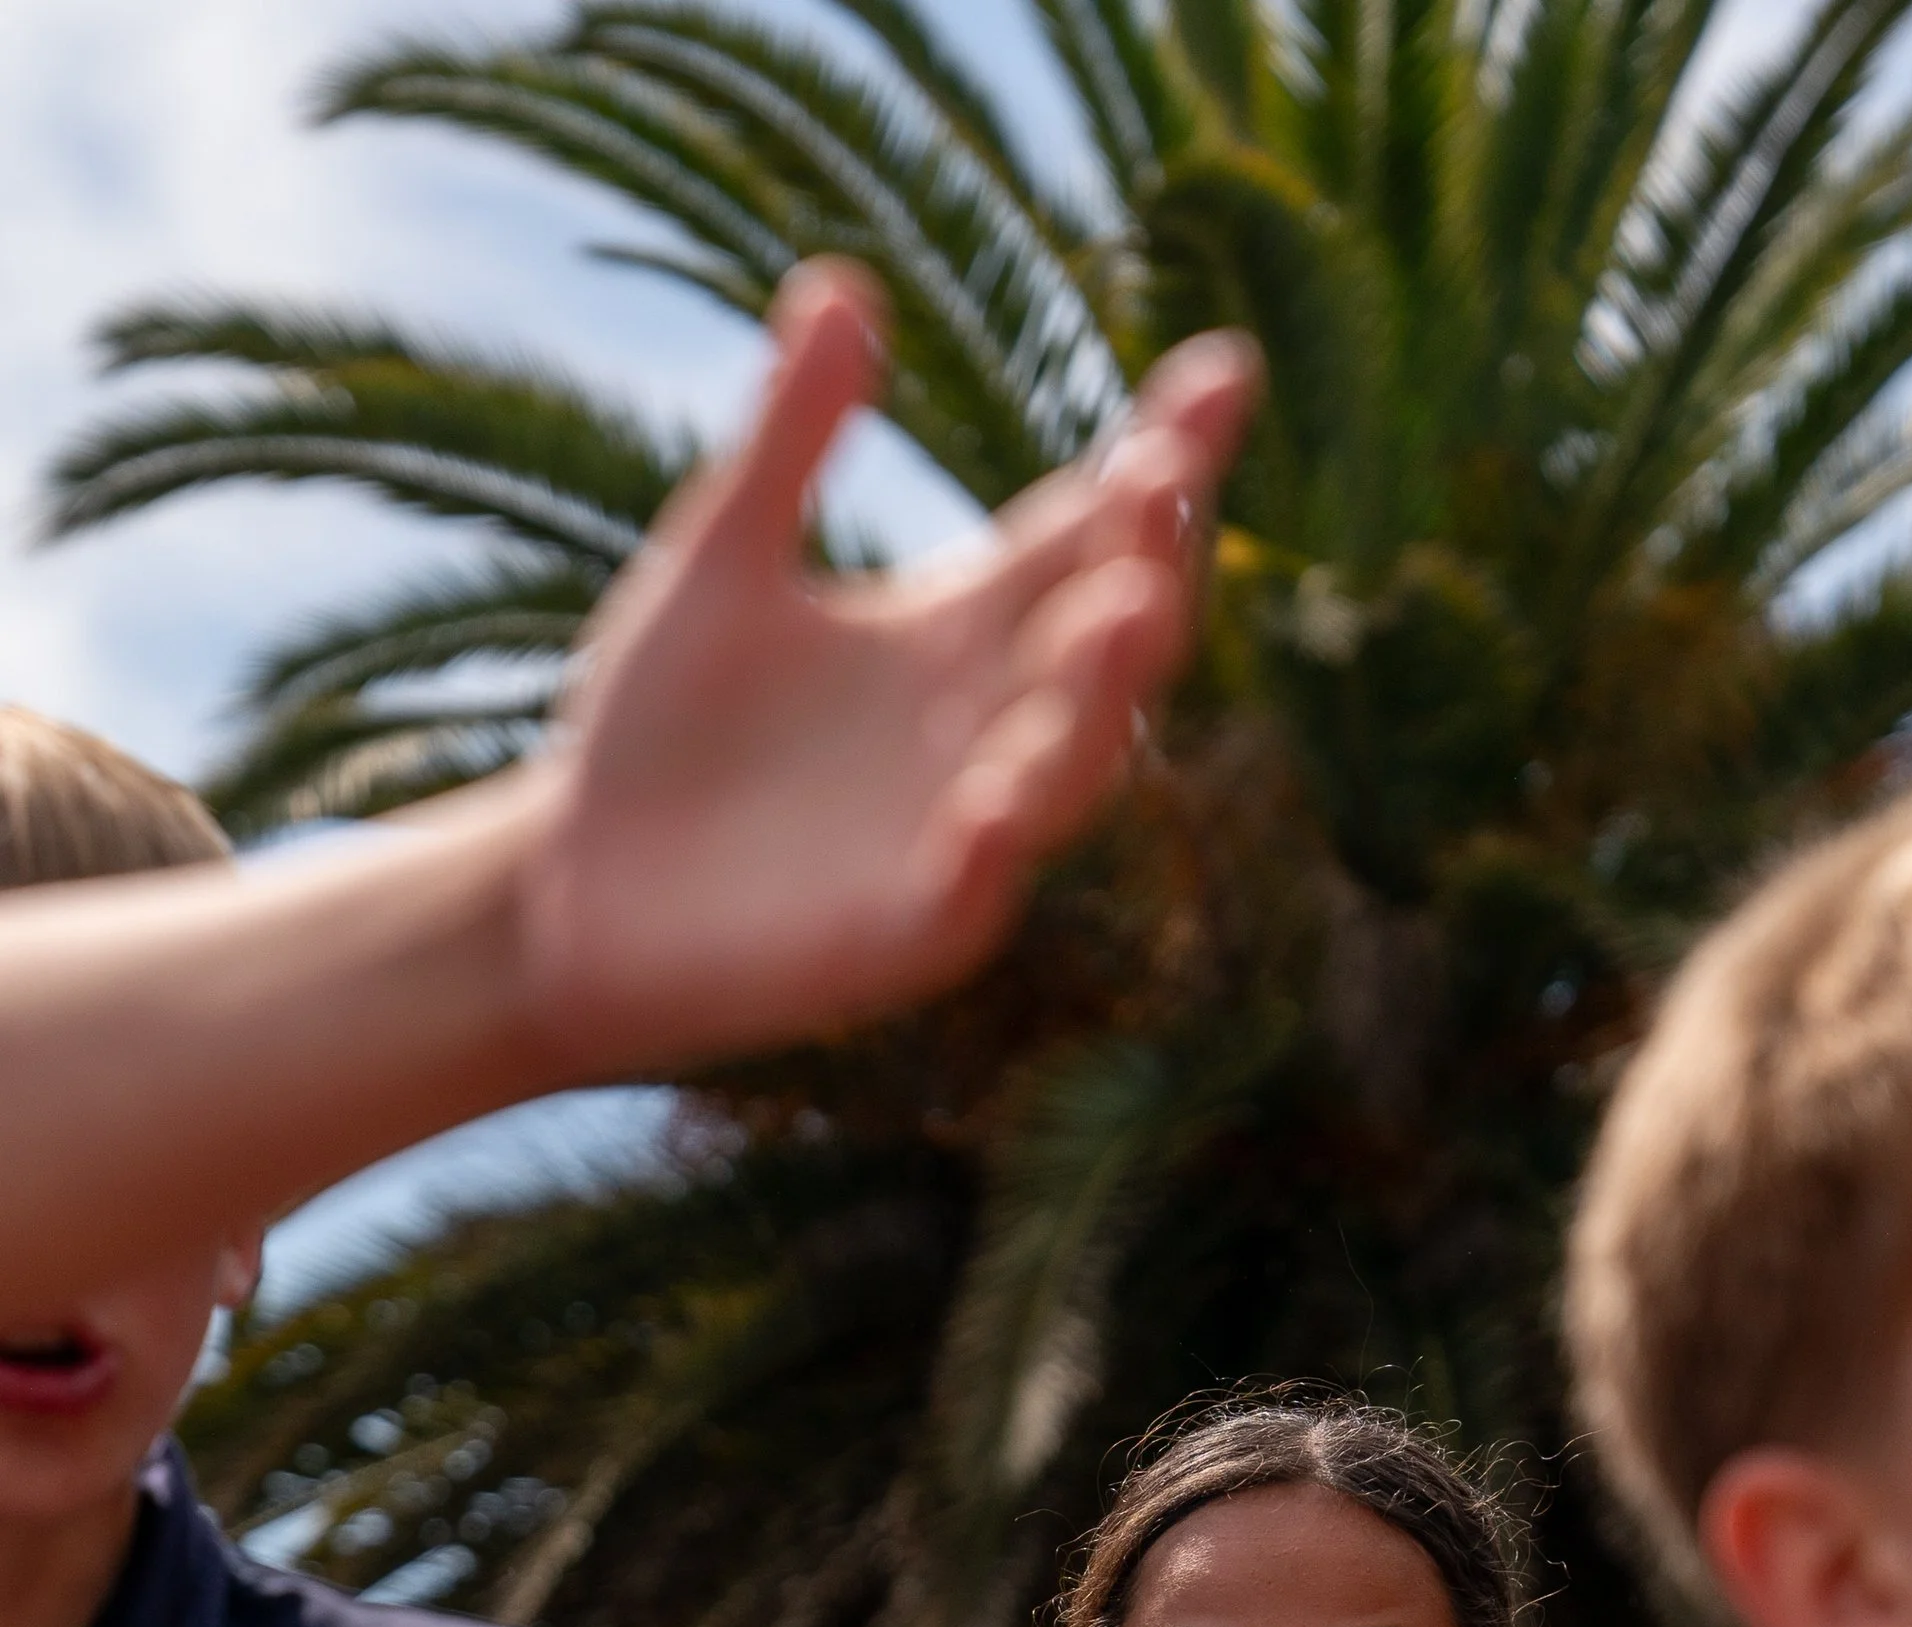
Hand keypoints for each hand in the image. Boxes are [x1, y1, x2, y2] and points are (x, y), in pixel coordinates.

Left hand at [521, 263, 1260, 1074]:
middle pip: (1104, 637)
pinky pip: (969, 893)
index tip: (1224, 372)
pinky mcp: (904, 934)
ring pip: (1068, 765)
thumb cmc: (656, 734)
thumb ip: (792, 436)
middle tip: (1162, 481)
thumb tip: (845, 282)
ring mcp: (960, 837)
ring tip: (1129, 613)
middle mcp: (988, 729)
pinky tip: (995, 804)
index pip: (1088, 533)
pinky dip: (989, 849)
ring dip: (1103, 696)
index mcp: (960, 630)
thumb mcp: (723, 558)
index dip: (1162, 458)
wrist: (563, 894)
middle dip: (1146, 564)